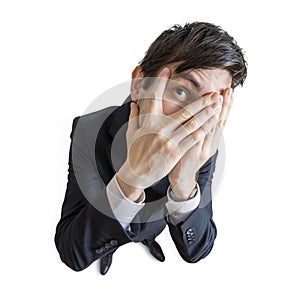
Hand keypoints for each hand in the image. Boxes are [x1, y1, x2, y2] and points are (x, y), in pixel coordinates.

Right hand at [117, 68, 220, 192]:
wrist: (136, 173)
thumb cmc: (134, 152)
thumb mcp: (131, 133)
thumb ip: (133, 117)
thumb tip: (134, 104)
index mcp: (148, 121)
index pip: (154, 97)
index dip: (160, 82)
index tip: (167, 70)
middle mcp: (159, 128)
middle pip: (185, 111)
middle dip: (201, 101)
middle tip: (213, 93)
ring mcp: (169, 140)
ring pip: (193, 124)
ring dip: (207, 114)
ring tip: (218, 106)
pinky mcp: (175, 152)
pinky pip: (193, 138)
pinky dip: (204, 130)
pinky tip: (213, 123)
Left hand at [168, 88, 233, 198]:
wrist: (181, 177)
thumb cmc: (185, 156)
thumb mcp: (193, 141)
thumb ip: (196, 127)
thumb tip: (196, 110)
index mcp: (211, 139)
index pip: (220, 119)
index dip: (226, 106)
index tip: (229, 91)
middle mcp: (211, 143)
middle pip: (220, 121)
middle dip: (225, 105)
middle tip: (230, 90)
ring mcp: (205, 148)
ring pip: (213, 128)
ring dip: (217, 112)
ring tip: (221, 98)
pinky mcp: (196, 153)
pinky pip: (202, 137)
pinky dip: (206, 126)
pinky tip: (208, 116)